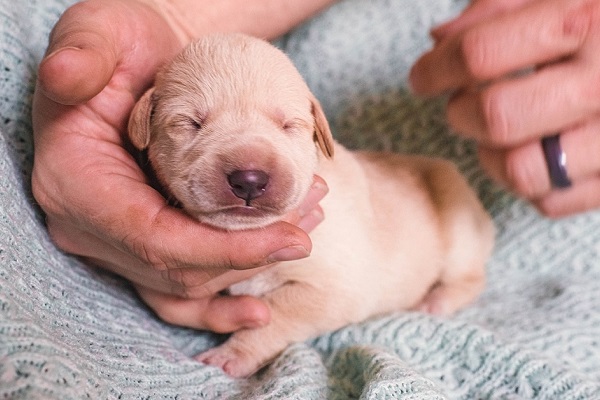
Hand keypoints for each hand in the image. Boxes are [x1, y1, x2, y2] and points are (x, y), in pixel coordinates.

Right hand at [32, 0, 327, 332]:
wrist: (143, 60)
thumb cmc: (124, 43)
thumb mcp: (102, 31)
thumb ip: (85, 51)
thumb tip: (66, 74)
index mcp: (75, 181)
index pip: (156, 238)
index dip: (226, 250)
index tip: (294, 240)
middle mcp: (92, 224)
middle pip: (180, 269)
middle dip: (253, 254)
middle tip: (312, 216)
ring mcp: (118, 238)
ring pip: (189, 282)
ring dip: (252, 264)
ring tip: (307, 225)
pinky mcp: (145, 240)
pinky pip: (181, 287)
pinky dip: (223, 296)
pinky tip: (260, 309)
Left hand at [410, 0, 599, 216]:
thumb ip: (501, 5)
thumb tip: (440, 38)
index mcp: (589, 20)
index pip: (479, 54)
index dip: (435, 68)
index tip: (423, 77)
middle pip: (495, 117)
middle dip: (461, 112)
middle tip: (463, 103)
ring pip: (521, 171)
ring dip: (491, 155)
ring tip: (499, 132)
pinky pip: (553, 202)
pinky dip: (530, 184)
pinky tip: (537, 153)